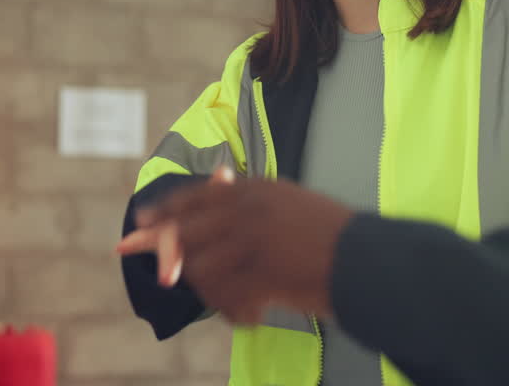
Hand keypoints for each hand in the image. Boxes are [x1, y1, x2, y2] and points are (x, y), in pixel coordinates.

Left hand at [116, 166, 353, 324]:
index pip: (198, 195)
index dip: (166, 208)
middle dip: (161, 247)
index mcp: (257, 190)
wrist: (367, 260)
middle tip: (141, 257)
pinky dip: (236, 313)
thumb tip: (221, 191)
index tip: (142, 219)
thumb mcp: (292, 202)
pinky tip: (251, 318)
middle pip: (186, 230)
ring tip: (237, 303)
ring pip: (202, 268)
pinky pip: (227, 298)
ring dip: (213, 292)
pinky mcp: (260, 274)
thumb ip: (255, 201)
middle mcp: (249, 211)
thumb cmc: (335, 234)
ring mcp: (253, 242)